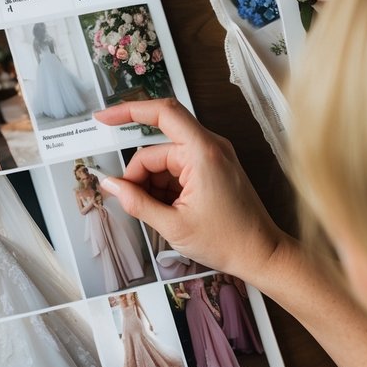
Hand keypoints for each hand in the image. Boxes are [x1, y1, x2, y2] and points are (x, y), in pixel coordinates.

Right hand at [94, 100, 284, 281]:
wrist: (261, 255)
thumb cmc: (228, 241)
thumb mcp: (173, 225)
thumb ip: (136, 202)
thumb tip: (110, 185)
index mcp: (202, 153)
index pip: (162, 114)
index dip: (129, 111)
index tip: (104, 117)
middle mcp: (209, 147)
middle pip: (156, 148)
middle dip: (139, 174)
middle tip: (131, 202)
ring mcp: (212, 157)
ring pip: (164, 161)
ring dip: (152, 184)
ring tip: (158, 215)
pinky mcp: (213, 169)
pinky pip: (178, 169)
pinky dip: (165, 188)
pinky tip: (168, 210)